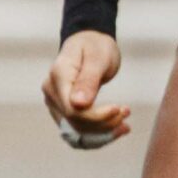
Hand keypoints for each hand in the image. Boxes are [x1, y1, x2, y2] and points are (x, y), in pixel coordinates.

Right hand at [41, 30, 129, 147]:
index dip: (97, 117)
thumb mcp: (98, 59)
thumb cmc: (95, 47)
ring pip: (76, 130)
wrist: (89, 43)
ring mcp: (54, 102)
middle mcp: (51, 92)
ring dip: (103, 132)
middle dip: (104, 124)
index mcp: (58, 77)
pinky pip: (77, 129)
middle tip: (126, 112)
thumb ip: (88, 81)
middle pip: (75, 122)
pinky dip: (97, 134)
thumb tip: (78, 105)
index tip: (120, 109)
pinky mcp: (62, 109)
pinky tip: (116, 129)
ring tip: (125, 125)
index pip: (73, 110)